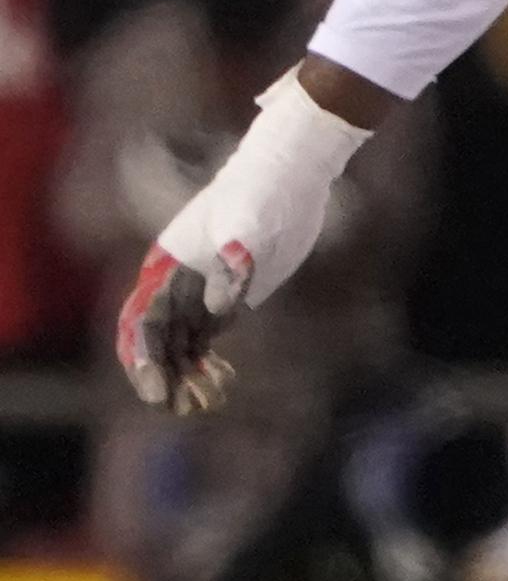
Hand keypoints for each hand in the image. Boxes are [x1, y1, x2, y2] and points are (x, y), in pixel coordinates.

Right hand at [116, 70, 372, 412]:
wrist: (292, 173)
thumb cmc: (266, 191)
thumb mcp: (252, 222)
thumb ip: (234, 260)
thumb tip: (218, 309)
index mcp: (169, 266)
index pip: (143, 321)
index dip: (144, 360)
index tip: (157, 392)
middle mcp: (176, 284)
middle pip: (156, 342)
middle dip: (163, 377)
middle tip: (186, 407)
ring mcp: (199, 293)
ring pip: (179, 347)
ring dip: (186, 377)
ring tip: (209, 401)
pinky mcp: (225, 299)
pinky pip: (203, 342)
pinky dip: (206, 366)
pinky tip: (223, 381)